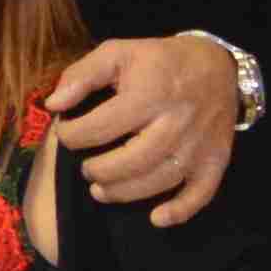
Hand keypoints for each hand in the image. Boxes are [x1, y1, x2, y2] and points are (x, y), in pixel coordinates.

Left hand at [49, 36, 241, 226]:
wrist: (217, 65)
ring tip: (101, 190)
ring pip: (160, 180)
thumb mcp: (117, 53)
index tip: (66, 134)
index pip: (100, 127)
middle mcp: (176, 122)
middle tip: (86, 169)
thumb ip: (81, 75)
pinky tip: (156, 218)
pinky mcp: (216, 158)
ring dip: (125, 193)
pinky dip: (180, 210)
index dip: (72, 135)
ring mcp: (199, 144)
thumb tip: (53, 105)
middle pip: (132, 160)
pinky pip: (202, 192)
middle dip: (98, 170)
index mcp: (149, 94)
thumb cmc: (158, 61)